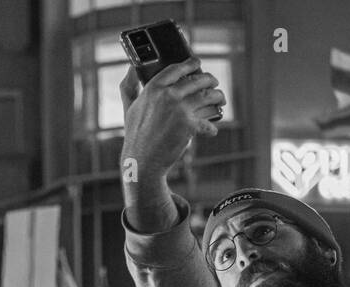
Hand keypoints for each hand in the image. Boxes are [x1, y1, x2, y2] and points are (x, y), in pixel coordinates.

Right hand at [119, 59, 224, 178]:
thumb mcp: (129, 107)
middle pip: (197, 80)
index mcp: (153, 88)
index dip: (190, 64)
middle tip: (214, 83)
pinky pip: (208, 122)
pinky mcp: (190, 126)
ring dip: (218, 97)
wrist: (143, 162)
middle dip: (210, 80)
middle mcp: (168, 95)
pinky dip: (212, 127)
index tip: (197, 62)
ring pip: (208, 97)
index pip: (176, 69)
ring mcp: (181, 110)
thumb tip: (132, 67)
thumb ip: (129, 86)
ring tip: (220, 100)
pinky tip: (212, 129)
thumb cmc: (135, 136)